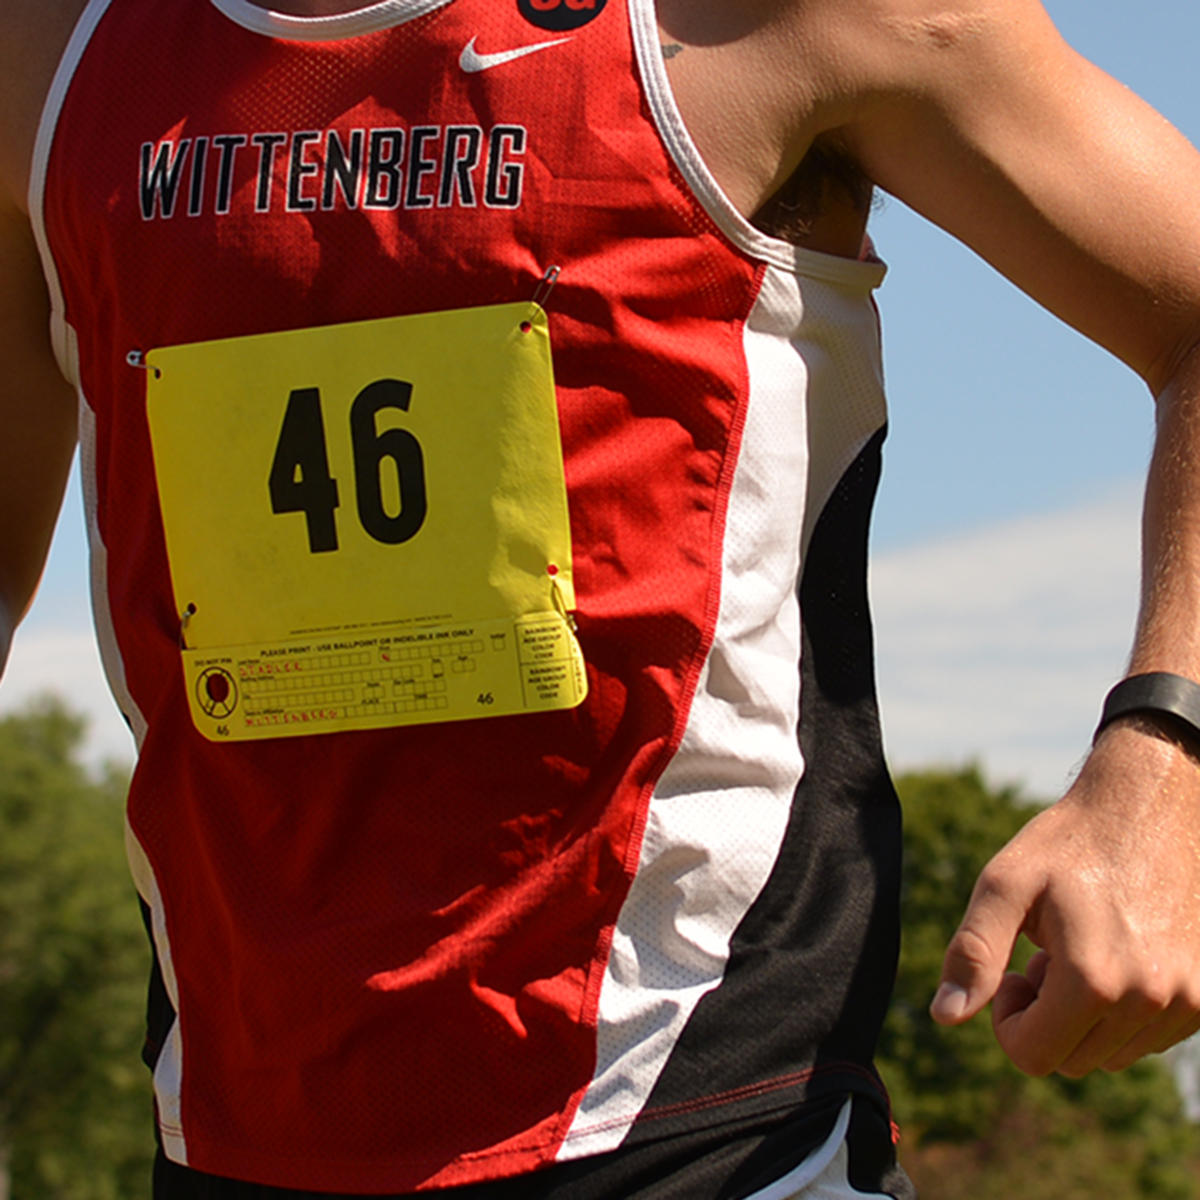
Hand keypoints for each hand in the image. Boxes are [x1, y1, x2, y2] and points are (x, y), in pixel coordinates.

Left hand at [930, 718, 1199, 1075]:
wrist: (1147, 807)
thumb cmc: (1067, 844)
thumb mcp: (1004, 886)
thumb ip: (973, 954)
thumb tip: (945, 1016)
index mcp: (1094, 980)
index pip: (1034, 1057)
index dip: (1008, 1019)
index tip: (1014, 970)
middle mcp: (1149, 1002)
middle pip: (1072, 1060)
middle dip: (1046, 1016)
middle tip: (1045, 955)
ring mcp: (1188, 1002)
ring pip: (1111, 1054)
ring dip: (1084, 1015)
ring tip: (1080, 949)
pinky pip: (1150, 1038)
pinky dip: (1123, 1011)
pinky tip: (1114, 952)